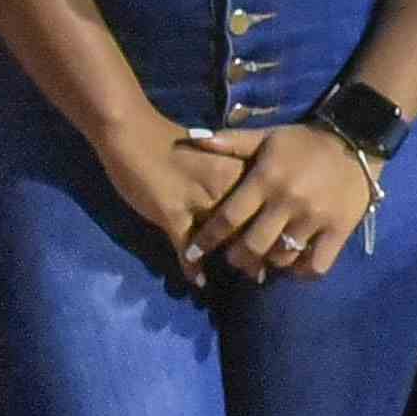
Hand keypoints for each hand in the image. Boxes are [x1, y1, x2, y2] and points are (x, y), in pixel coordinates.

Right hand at [101, 121, 261, 273]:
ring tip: (250, 278)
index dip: (275, 223)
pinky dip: (193, 267)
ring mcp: (197, 201)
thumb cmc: (172, 144)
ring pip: (223, 240)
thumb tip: (252, 203)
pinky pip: (187, 250)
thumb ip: (231, 177)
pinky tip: (199, 281)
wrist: (133, 135)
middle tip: (268, 268)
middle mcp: (223, 185)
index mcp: (235, 167)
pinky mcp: (172, 214)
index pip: (263, 202)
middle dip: (261, 247)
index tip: (283, 241)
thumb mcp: (211, 157)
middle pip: (248, 224)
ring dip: (236, 260)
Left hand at [180, 123, 382, 282]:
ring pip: (282, 258)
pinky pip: (316, 265)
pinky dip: (302, 271)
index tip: (192, 254)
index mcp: (266, 179)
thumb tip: (191, 138)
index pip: (229, 217)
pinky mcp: (339, 231)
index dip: (207, 239)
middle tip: (235, 258)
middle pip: (253, 246)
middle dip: (238, 258)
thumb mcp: (266, 136)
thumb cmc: (304, 142)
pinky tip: (295, 265)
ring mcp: (315, 219)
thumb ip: (231, 142)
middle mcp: (287, 202)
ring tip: (265, 260)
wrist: (355, 140)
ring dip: (269, 263)